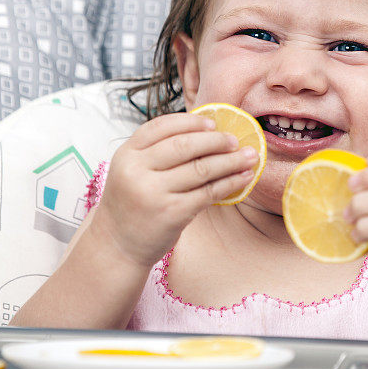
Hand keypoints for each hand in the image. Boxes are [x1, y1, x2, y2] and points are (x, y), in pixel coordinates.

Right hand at [91, 113, 258, 268]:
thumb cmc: (132, 203)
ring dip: (231, 161)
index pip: (161, 126)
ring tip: (249, 156)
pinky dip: (230, 183)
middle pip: (185, 145)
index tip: (212, 123)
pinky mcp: (172, 213)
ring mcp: (154, 192)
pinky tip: (243, 178)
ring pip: (201, 168)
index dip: (191, 122)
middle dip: (216, 140)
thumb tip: (206, 132)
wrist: (117, 246)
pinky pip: (208, 192)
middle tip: (236, 140)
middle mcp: (137, 170)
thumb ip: (157, 151)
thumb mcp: (132, 170)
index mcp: (126, 153)